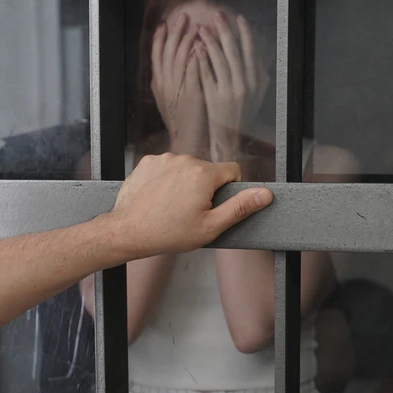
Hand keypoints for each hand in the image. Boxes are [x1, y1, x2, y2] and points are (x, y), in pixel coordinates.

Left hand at [106, 152, 272, 259]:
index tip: (216, 205)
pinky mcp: (148, 162)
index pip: (232, 171)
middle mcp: (185, 160)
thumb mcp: (210, 227)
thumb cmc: (167, 233)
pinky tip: (158, 198)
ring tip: (171, 207)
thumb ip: (240, 207)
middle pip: (207, 170)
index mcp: (204, 174)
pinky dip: (166, 180)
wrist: (128, 231)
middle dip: (204, 188)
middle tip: (191, 212)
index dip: (229, 189)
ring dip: (184, 183)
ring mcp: (164, 159)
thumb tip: (264, 194)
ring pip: (186, 168)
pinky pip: (167, 167)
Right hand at [151, 13, 208, 156]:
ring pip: (179, 58)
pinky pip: (192, 70)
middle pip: (167, 52)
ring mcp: (177, 88)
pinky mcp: (191, 93)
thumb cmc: (179, 120)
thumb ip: (164, 83)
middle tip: (183, 17)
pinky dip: (196, 56)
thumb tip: (161, 68)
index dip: (159, 38)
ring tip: (195, 25)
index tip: (164, 24)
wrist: (185, 139)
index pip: (155, 55)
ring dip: (187, 39)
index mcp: (158, 84)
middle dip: (175, 32)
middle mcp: (165, 84)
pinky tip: (203, 45)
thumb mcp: (166, 99)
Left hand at [197, 13, 270, 162]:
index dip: (244, 34)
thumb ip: (259, 76)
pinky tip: (197, 47)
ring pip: (220, 60)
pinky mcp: (214, 97)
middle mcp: (243, 84)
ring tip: (203, 28)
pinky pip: (207, 74)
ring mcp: (228, 90)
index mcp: (255, 81)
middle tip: (217, 14)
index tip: (238, 18)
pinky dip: (202, 59)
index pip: (250, 51)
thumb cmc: (243, 115)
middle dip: (225, 30)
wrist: (230, 137)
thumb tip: (259, 58)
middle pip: (234, 51)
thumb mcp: (256, 95)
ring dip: (211, 41)